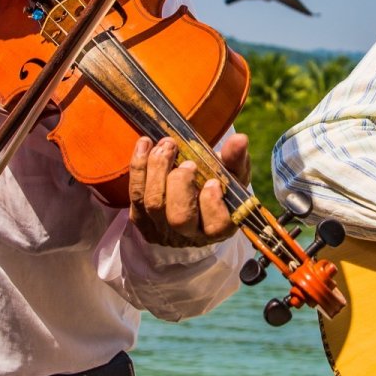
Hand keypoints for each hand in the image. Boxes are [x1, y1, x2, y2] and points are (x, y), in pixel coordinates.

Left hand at [127, 134, 246, 247]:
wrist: (188, 196)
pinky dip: (139, 166)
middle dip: (181, 183)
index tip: (212, 181)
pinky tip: (145, 144)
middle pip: (179, 217)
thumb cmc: (215, 186)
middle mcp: (188, 235)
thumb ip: (236, 159)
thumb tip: (240, 140)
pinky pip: (134, 194)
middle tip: (187, 161)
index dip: (212, 204)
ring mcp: (161, 229)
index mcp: (217, 227)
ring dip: (158, 169)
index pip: (217, 226)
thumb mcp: (230, 175)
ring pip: (153, 203)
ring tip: (167, 145)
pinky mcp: (140, 220)